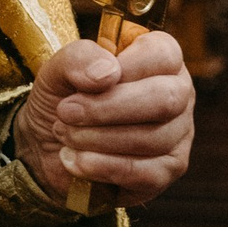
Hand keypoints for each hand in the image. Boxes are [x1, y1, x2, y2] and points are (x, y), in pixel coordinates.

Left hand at [13, 31, 195, 209]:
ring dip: (95, 138)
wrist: (48, 146)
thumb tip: (107, 73)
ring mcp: (179, 133)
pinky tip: (74, 160)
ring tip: (64, 134)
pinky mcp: (169, 169)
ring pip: (152, 138)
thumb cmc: (63, 99)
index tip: (82, 83)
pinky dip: (101, 166)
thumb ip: (78, 58)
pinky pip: (145, 173)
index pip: (163, 54)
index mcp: (159, 58)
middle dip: (105, 109)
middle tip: (65, 112)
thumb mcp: (57, 70)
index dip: (123, 68)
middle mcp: (178, 93)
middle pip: (163, 99)